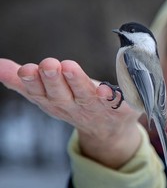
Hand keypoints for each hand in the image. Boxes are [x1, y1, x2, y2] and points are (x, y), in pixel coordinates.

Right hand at [0, 57, 141, 167]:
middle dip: (52, 80)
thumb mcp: (47, 96)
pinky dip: (110, 96)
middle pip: (60, 94)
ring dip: (76, 82)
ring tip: (68, 67)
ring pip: (84, 95)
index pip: (39, 92)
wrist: (105, 129)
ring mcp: (94, 107)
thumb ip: (24, 81)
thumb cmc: (76, 105)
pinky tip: (105, 89)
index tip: (26, 70)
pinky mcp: (114, 107)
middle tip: (48, 64)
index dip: (31, 82)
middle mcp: (72, 105)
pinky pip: (113, 102)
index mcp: (54, 100)